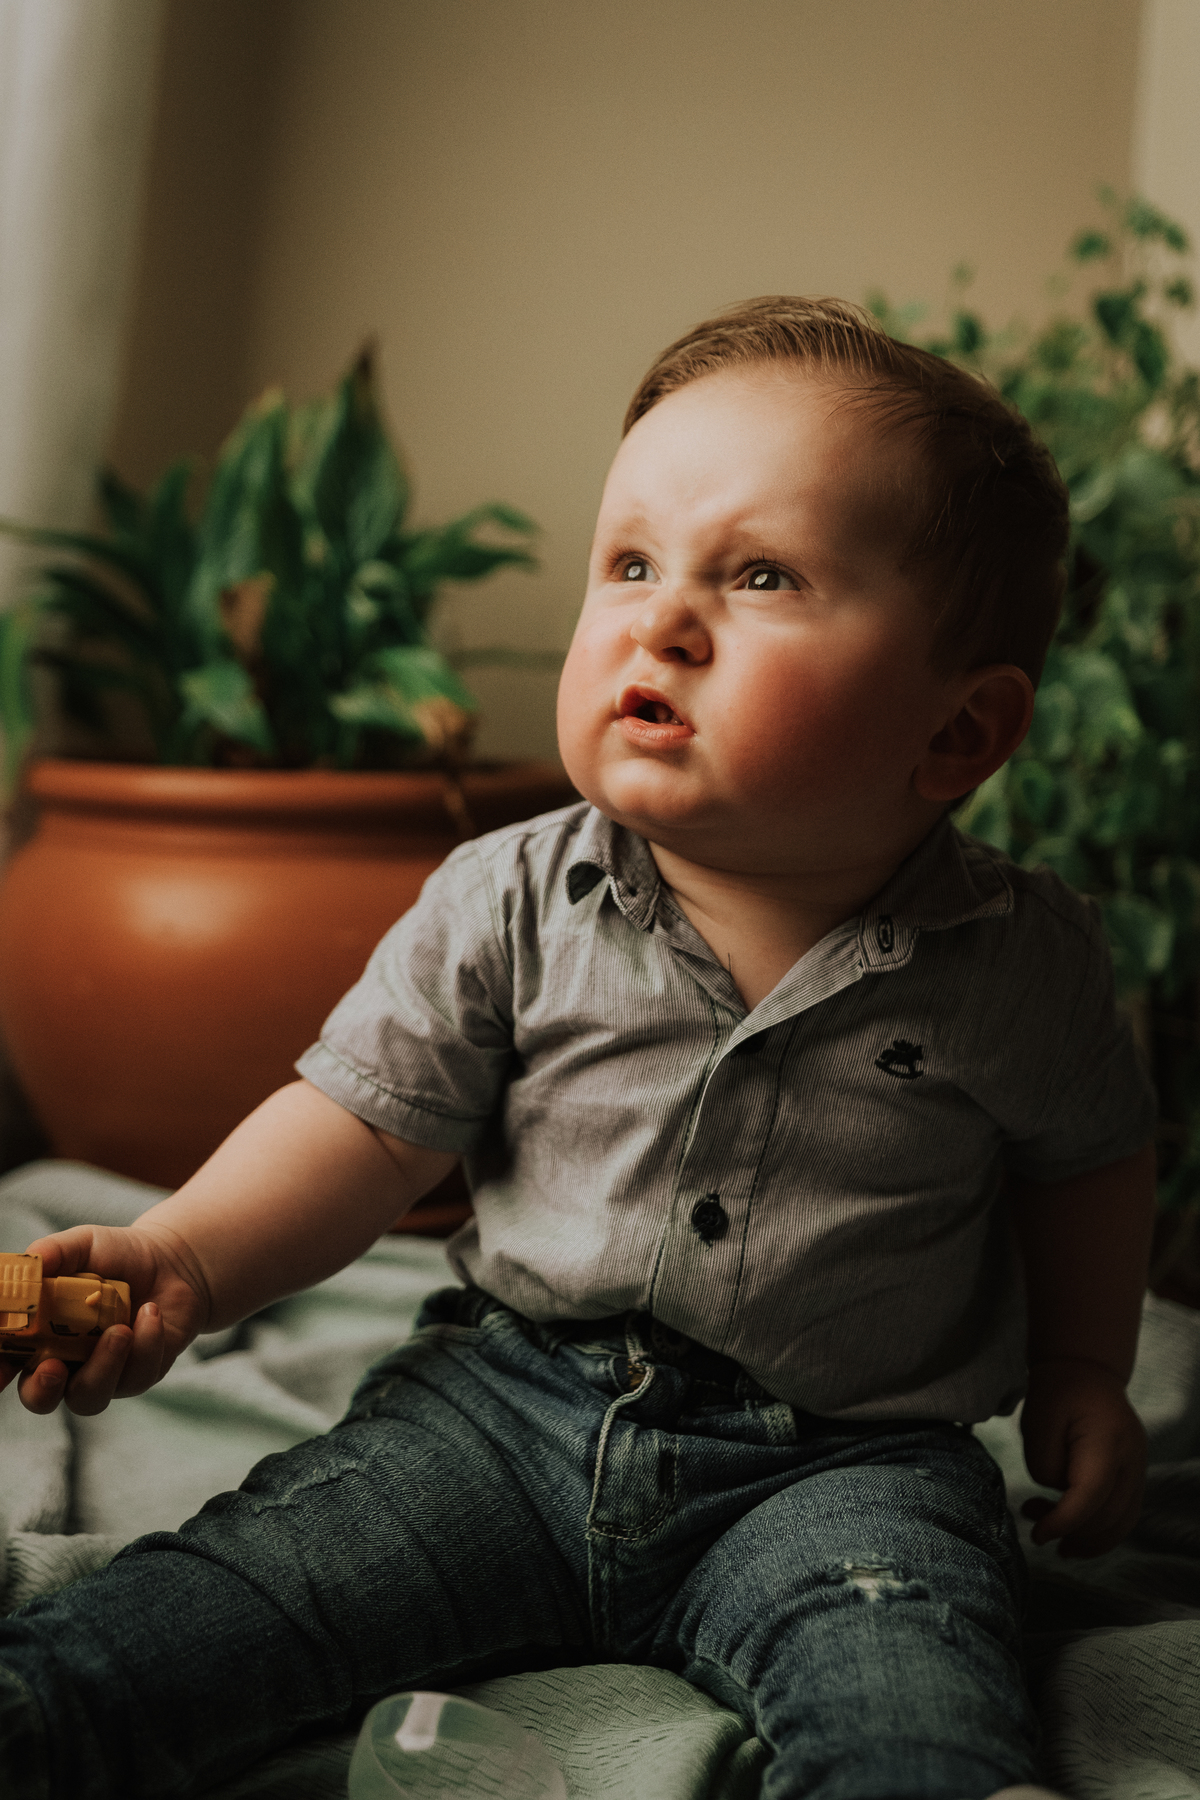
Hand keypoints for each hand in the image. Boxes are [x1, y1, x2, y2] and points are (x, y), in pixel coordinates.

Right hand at [0, 1221, 210, 1417]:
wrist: (171, 1261)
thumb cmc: (117, 1255)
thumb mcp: (84, 1244)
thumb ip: (55, 1252)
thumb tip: (32, 1258)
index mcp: (39, 1333)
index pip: (8, 1359)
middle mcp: (65, 1360)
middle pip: (40, 1398)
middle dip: (42, 1390)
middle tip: (54, 1368)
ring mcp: (102, 1373)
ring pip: (90, 1396)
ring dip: (103, 1365)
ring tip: (121, 1329)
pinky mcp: (138, 1374)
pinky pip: (136, 1376)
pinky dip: (146, 1344)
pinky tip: (151, 1312)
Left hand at [1019, 1357, 1145, 1556]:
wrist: (1085, 1371)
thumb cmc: (1056, 1394)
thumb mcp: (1037, 1424)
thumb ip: (1045, 1466)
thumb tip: (1058, 1499)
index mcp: (1107, 1441)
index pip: (1090, 1496)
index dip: (1064, 1522)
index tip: (1038, 1535)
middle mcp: (1131, 1458)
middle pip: (1108, 1515)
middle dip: (1072, 1532)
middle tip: (1036, 1529)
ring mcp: (1138, 1468)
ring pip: (1122, 1522)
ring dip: (1089, 1540)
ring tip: (1056, 1544)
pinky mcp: (1133, 1476)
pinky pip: (1124, 1514)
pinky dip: (1101, 1531)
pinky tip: (1074, 1535)